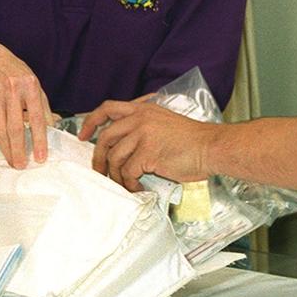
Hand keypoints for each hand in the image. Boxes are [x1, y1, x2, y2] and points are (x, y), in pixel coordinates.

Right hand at [0, 45, 51, 168]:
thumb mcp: (34, 87)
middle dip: (19, 149)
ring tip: (13, 161)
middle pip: (16, 126)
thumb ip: (42, 109)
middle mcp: (13, 90)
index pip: (37, 118)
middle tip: (23, 164)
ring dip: (7, 148)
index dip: (39, 140)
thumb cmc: (15, 75)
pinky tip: (1, 147)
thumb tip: (52, 128)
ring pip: (1, 129)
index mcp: (30, 86)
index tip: (40, 156)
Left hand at [81, 100, 214, 189]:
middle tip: (100, 171)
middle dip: (98, 158)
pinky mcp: (148, 152)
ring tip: (127, 184)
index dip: (91, 121)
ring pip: (115, 158)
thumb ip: (143, 127)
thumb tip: (122, 146)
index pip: (107, 108)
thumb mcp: (164, 123)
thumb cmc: (193, 141)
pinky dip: (131, 184)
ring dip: (117, 176)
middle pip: (105, 137)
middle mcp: (140, 118)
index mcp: (143, 110)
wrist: (212, 147)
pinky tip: (139, 187)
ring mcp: (143, 134)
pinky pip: (128, 172)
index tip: (83, 135)